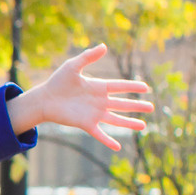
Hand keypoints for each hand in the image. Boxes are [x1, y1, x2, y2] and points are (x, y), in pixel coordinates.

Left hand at [4, 45, 155, 150]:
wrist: (44, 99)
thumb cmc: (58, 81)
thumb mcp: (73, 66)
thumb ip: (88, 57)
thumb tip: (104, 46)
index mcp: (98, 87)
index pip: (120, 86)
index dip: (132, 86)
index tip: (146, 87)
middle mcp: (99, 101)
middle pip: (122, 104)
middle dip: (136, 106)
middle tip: (151, 107)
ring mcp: (94, 113)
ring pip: (116, 119)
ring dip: (129, 123)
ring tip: (143, 126)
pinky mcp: (85, 123)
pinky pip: (99, 133)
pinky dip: (108, 141)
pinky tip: (118, 147)